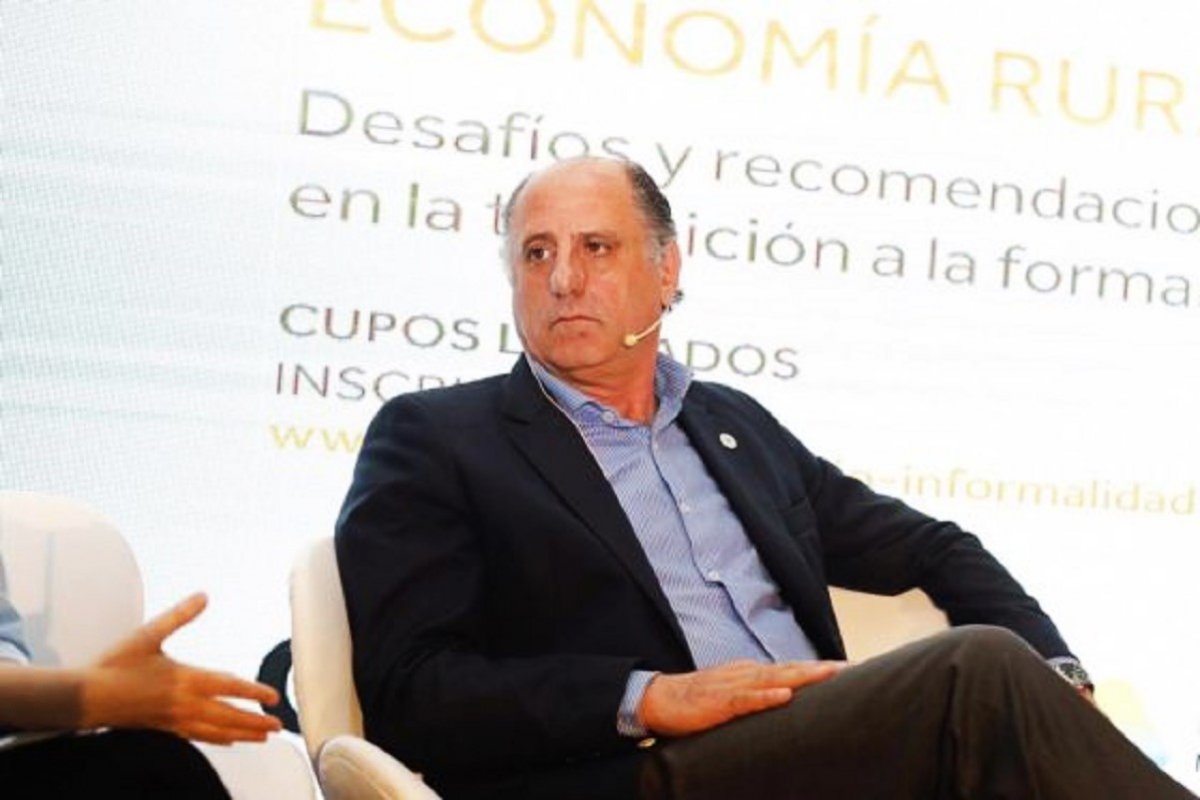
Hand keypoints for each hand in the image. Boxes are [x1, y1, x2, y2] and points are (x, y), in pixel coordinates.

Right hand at [81, 593, 281, 744]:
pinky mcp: (164, 728)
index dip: (253, 692)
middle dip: (255, 721)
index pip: (228, 687)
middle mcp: (183, 703)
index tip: (273, 698)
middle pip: (228, 716)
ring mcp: (174, 719)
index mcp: (184, 679)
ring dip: (242, 734)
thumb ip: (179, 616)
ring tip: (263, 737)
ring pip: (216, 731)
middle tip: (279, 726)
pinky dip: (218, 739)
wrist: (86, 697)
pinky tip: (229, 740)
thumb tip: (203, 596)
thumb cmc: (115, 666)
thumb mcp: (148, 635)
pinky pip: (198, 737)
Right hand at [638, 659, 845, 736]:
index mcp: (752, 674)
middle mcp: (747, 674)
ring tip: (830, 674)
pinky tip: (783, 696)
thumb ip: (757, 699)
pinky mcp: (718, 701)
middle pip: (791, 669)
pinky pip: (745, 699)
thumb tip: (785, 704)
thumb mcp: (734, 697)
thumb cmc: (697, 702)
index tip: (849, 670)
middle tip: (852, 668)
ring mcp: (733, 685)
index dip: (820, 669)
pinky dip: (764, 696)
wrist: (659, 699)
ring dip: (803, 676)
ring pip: (773, 678)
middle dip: (822, 669)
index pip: (792, 669)